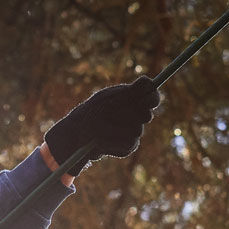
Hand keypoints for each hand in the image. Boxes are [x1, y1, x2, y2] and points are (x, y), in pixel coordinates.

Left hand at [44, 77, 160, 169]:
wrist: (76, 135)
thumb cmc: (91, 112)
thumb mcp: (108, 98)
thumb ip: (129, 93)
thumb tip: (147, 81)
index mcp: (134, 100)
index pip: (152, 97)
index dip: (152, 98)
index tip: (147, 99)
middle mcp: (137, 116)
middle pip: (146, 115)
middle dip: (128, 114)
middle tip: (112, 112)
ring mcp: (134, 132)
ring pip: (136, 130)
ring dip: (114, 128)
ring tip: (98, 127)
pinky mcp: (128, 147)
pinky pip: (127, 143)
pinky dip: (111, 140)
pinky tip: (101, 140)